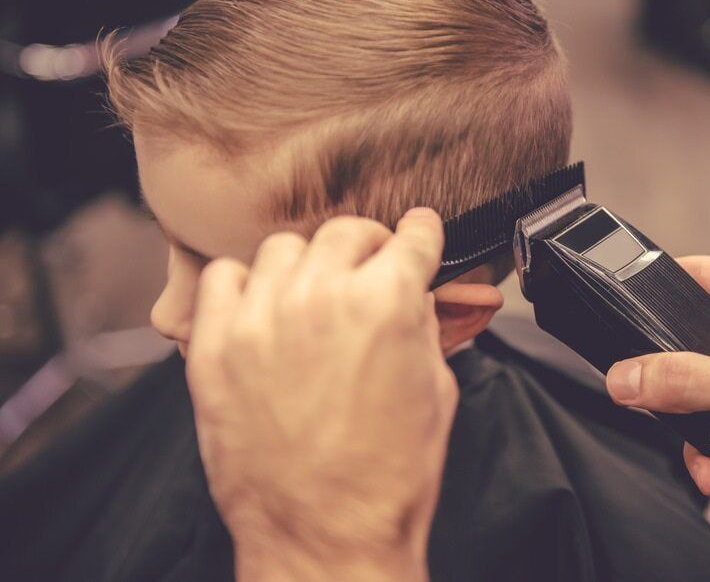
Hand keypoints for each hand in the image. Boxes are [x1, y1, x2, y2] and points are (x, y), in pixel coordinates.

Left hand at [186, 209, 456, 581]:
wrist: (326, 536)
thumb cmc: (388, 477)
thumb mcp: (436, 389)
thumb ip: (422, 323)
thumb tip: (414, 292)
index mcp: (388, 302)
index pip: (413, 235)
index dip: (423, 235)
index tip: (418, 235)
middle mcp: (321, 297)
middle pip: (348, 232)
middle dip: (369, 248)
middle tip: (370, 273)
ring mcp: (262, 318)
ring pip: (286, 248)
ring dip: (310, 265)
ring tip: (315, 297)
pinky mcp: (215, 346)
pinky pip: (222, 277)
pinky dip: (245, 284)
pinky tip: (263, 311)